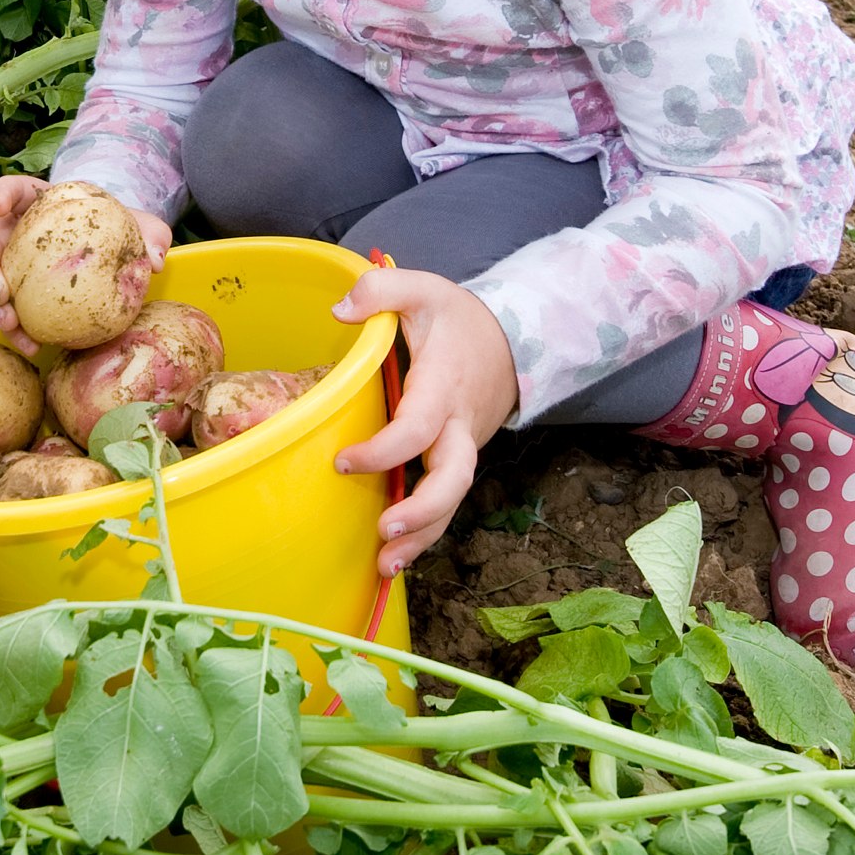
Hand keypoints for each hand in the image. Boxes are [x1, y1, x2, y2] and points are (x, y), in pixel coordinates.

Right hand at [0, 175, 173, 352]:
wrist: (111, 255)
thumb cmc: (116, 230)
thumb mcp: (138, 226)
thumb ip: (150, 233)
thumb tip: (154, 260)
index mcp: (37, 203)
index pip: (12, 189)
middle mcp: (13, 232)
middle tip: (1, 294)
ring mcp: (9, 265)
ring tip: (13, 327)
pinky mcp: (15, 295)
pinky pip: (3, 312)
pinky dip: (13, 330)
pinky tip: (33, 346)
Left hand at [329, 266, 519, 575]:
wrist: (514, 339)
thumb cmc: (459, 318)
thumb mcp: (424, 289)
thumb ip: (382, 289)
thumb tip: (340, 311)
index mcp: (444, 388)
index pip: (420, 428)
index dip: (385, 451)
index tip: (344, 461)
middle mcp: (458, 426)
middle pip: (453, 479)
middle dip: (423, 511)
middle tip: (385, 530)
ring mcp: (462, 447)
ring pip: (451, 501)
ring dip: (422, 536)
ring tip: (385, 566)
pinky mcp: (457, 459)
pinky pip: (445, 499)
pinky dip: (425, 529)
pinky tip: (395, 555)